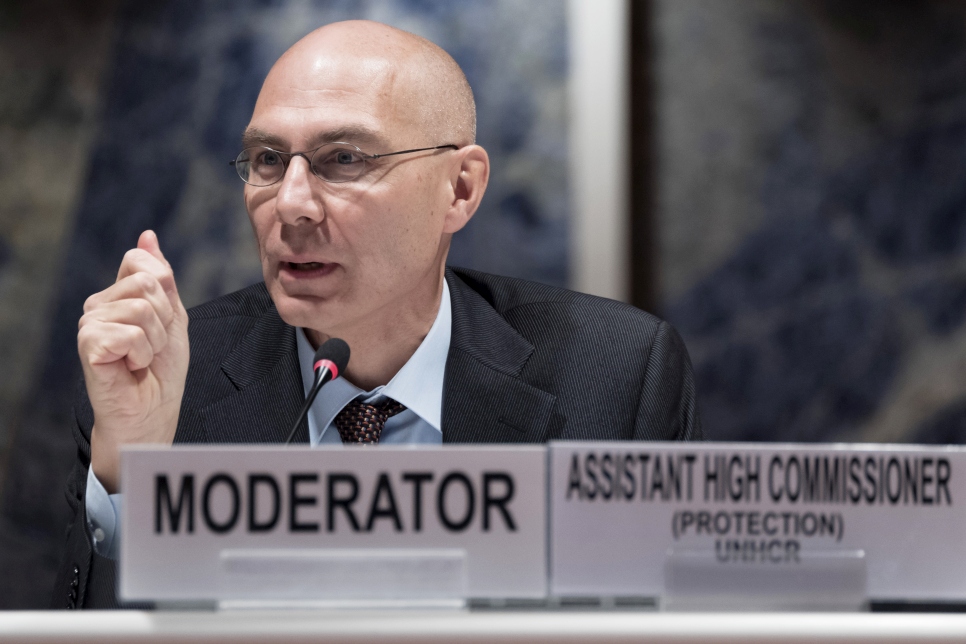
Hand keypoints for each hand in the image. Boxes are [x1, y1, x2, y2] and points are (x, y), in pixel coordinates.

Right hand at [78, 230, 188, 492]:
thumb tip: (148, 236)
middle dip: (164, 318)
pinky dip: (142, 352)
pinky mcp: (88, 343)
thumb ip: (162, 277)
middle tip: (154, 346)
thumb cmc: (161, 370)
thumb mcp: (173, 317)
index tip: (162, 322)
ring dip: (155, 338)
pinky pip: (132, 332)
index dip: (165, 292)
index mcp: (117, 294)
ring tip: (143, 357)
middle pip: (147, 283)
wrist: (152, 411)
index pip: (142, 262)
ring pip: (142, 307)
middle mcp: (98, 304)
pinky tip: (131, 366)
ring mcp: (90, 323)